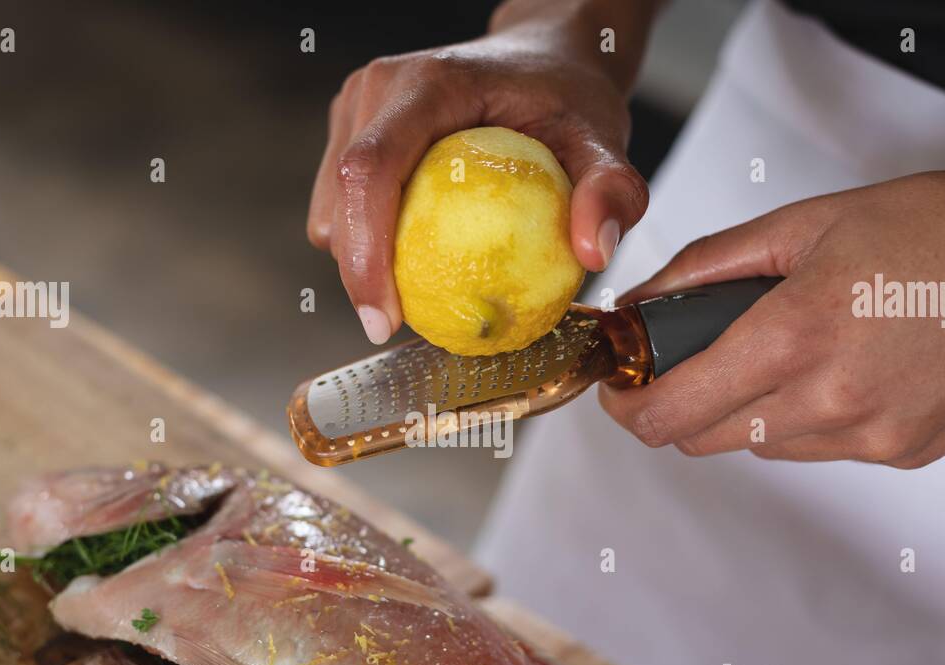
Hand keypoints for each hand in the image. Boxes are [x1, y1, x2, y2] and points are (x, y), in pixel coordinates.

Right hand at [307, 0, 659, 342]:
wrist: (543, 58)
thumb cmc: (566, 94)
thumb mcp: (604, 136)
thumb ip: (611, 189)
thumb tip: (594, 253)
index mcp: (424, 85)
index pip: (370, 171)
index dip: (364, 252)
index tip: (383, 319)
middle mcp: (376, 92)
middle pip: (340, 198)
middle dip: (359, 274)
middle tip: (398, 325)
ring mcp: (357, 113)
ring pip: (333, 209)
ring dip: (361, 261)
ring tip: (412, 291)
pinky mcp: (353, 134)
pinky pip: (345, 207)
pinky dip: (370, 246)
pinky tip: (412, 267)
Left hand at [600, 167, 944, 466]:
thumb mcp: (812, 222)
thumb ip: (710, 268)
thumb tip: (643, 305)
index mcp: (795, 337)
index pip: (670, 415)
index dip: (627, 405)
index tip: (621, 382)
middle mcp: (828, 403)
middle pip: (701, 441)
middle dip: (677, 403)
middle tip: (686, 358)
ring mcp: (868, 439)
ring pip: (757, 448)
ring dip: (743, 409)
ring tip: (786, 347)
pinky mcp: (901, 455)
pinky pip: (814, 449)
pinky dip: (800, 416)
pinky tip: (839, 366)